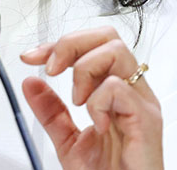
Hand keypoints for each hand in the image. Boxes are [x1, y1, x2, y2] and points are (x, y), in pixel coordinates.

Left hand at [20, 27, 163, 169]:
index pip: (93, 45)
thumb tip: (30, 83)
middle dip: (71, 44)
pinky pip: (118, 88)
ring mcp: (141, 103)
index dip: (59, 44)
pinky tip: (97, 123)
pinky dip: (97, 102)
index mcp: (116, 92)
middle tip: (52, 68)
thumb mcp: (68, 140)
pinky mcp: (146, 120)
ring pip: (116, 51)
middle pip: (107, 36)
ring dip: (84, 70)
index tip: (32, 56)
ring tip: (78, 101)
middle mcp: (132, 92)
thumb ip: (50, 111)